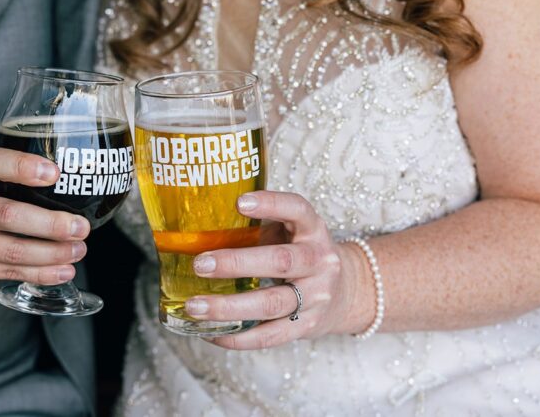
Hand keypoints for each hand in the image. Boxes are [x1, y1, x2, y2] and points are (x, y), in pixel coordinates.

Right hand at [0, 148, 90, 284]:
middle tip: (80, 227)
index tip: (54, 172)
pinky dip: (41, 274)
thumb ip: (8, 171)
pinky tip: (64, 270)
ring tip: (78, 249)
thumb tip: (65, 176)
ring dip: (52, 254)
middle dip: (51, 225)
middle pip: (9, 216)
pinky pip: (8, 272)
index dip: (22, 167)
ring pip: (12, 251)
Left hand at [183, 191, 366, 349]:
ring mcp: (316, 297)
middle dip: (236, 263)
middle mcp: (320, 262)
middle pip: (280, 262)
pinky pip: (271, 336)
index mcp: (313, 230)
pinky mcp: (307, 327)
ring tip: (195, 306)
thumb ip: (257, 226)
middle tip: (199, 264)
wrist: (345, 292)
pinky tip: (211, 332)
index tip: (239, 202)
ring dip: (229, 307)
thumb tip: (197, 229)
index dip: (271, 204)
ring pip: (272, 304)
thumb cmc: (300, 253)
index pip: (297, 210)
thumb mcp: (290, 230)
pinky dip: (238, 337)